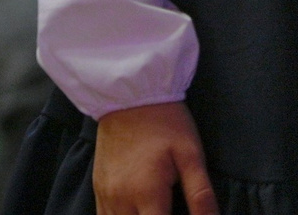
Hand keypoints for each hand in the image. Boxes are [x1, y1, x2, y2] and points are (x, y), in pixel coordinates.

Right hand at [91, 101, 216, 214]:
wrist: (130, 93)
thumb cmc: (165, 121)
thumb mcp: (191, 155)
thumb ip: (200, 195)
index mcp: (146, 194)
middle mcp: (120, 201)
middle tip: (170, 208)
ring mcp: (105, 196)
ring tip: (157, 209)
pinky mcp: (98, 189)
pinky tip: (139, 211)